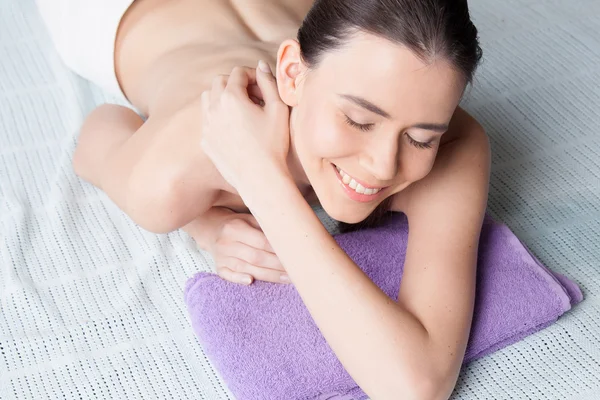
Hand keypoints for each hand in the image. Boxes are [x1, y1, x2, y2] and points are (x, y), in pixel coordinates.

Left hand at [199, 61, 290, 191]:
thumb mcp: (278, 109)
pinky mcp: (205, 141)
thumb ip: (269, 83)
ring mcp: (206, 125)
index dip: (253, 76)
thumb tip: (261, 66)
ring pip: (208, 98)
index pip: (238, 72)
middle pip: (220, 81)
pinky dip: (218, 117)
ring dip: (223, 97)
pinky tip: (234, 128)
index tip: (263, 88)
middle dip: (236, 83)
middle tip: (254, 97)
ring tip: (241, 109)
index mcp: (231, 96)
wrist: (259, 177)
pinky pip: (207, 120)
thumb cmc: (272, 143)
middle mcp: (214, 107)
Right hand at [208, 212, 289, 284]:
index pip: (261, 242)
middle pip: (256, 257)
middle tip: (295, 271)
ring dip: (268, 275)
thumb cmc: (238, 224)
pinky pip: (228, 275)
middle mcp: (226, 243)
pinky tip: (251, 282)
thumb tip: (290, 236)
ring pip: (246, 268)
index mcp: (236, 228)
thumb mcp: (249, 218)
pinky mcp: (218, 268)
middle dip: (277, 266)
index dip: (278, 251)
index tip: (294, 256)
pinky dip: (239, 279)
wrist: (212, 229)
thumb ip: (265, 226)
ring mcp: (221, 257)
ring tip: (287, 279)